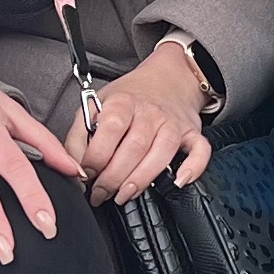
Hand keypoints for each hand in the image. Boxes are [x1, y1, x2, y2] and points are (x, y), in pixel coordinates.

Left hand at [75, 41, 211, 205]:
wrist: (167, 78)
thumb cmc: (129, 97)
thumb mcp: (95, 106)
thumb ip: (79, 136)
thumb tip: (73, 168)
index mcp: (123, 102)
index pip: (109, 131)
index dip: (95, 158)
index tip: (85, 175)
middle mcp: (150, 113)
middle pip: (134, 148)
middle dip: (113, 177)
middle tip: (100, 193)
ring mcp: (173, 124)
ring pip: (161, 155)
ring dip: (141, 180)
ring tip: (124, 195)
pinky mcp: (192, 134)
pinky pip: (200, 152)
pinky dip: (192, 168)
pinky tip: (177, 181)